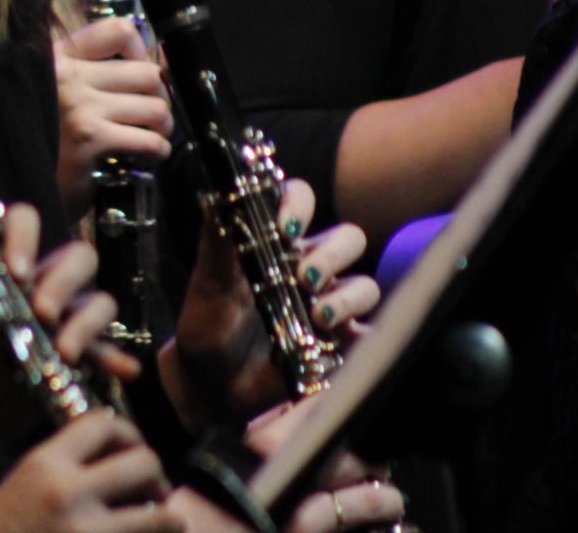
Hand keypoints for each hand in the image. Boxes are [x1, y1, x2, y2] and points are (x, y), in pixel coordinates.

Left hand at [0, 203, 134, 467]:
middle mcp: (44, 284)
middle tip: (41, 312)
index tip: (15, 271)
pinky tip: (121, 369)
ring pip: (100, 302)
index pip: (26, 223)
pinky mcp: (80, 358)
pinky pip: (107, 353)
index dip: (26, 237)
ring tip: (64, 352)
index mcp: (10, 264)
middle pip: (78, 257)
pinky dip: (115, 359)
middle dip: (65, 281)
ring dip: (87, 323)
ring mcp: (66, 320)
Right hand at [0, 411, 178, 532]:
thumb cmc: (0, 530)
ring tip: (162, 523)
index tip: (131, 451)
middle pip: (144, 462)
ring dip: (170, 519)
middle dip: (156, 476)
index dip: (127, 433)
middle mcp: (67, 494)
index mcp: (45, 464)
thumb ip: (68, 464)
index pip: (104, 423)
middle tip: (152, 493)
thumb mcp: (25, 481)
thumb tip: (123, 455)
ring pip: (163, 516)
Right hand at [56, 17, 172, 209]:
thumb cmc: (39, 137)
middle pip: (145, 72)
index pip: (117, 30)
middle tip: (154, 113)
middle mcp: (65, 75)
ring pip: (153, 106)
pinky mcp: (88, 140)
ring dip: (162, 125)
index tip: (144, 72)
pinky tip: (148, 156)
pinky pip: (147, 140)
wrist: (11, 180)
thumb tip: (158, 62)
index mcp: (56, 56)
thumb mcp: (53, 90)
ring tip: (153, 134)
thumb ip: (91, 71)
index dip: (143, 50)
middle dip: (160, 96)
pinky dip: (157, 150)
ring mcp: (77, 106)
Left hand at [165, 180, 377, 428]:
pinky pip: (370, 332)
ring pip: (364, 286)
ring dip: (346, 297)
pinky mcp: (340, 343)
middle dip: (332, 254)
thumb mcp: (208, 283)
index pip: (301, 202)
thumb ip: (216, 242)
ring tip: (317, 316)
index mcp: (277, 242)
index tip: (285, 228)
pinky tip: (340, 338)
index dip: (299, 205)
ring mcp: (328, 304)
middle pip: (348, 239)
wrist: (210, 380)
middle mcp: (309, 267)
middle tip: (303, 277)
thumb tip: (214, 196)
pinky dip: (363, 333)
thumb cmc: (208, 323)